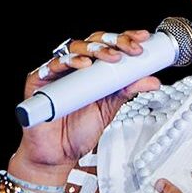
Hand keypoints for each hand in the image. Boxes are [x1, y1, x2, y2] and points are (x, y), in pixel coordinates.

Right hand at [13, 30, 159, 179]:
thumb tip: (152, 80)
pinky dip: (68, 62)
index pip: (109, 45)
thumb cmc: (80, 130)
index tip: (143, 39)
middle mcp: (75, 67)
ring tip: (112, 57)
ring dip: (95, 49)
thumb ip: (129, 91)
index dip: (125, 38)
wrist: (59, 154)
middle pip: (93, 42)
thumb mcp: (111, 107)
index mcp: (94, 70)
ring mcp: (57, 72)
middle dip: (114, 41)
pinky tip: (83, 64)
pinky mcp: (39, 81)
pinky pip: (51, 66)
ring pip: (74, 49)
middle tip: (130, 49)